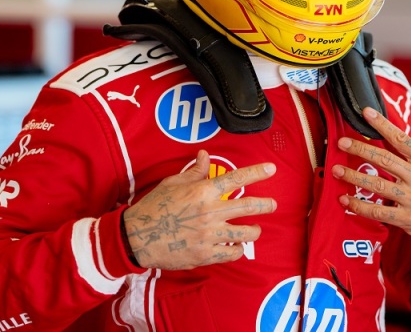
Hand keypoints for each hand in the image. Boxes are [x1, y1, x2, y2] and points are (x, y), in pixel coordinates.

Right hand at [122, 150, 276, 269]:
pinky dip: (238, 250)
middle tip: (273, 204)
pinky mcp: (206, 254)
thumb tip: (205, 155)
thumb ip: (194, 172)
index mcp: (203, 192)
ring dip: (255, 230)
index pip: (236, 179)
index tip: (271, 169)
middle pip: (248, 206)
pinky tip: (238, 246)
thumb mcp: (172, 183)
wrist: (138, 238)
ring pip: (246, 233)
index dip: (256, 173)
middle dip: (266, 204)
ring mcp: (209, 235)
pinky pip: (232, 253)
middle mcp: (210, 212)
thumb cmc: (154, 207)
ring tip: (255, 229)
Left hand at [332, 107, 410, 250]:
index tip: (366, 112)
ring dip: (353, 176)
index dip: (382, 125)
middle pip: (384, 159)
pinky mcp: (407, 219)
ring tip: (336, 170)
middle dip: (360, 149)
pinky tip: (345, 199)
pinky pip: (377, 211)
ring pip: (377, 185)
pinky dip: (358, 205)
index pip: (401, 139)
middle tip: (342, 142)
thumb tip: (389, 136)